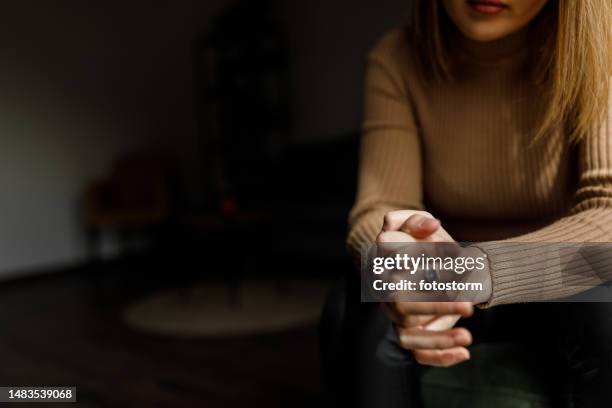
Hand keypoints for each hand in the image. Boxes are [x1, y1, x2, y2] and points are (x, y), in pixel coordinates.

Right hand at [377, 210, 477, 366]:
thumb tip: (432, 224)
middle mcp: (385, 290)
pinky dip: (438, 357)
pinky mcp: (407, 330)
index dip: (404, 256)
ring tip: (467, 337)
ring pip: (406, 334)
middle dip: (435, 306)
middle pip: (400, 302)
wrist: (413, 262)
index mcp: (383, 260)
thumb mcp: (415, 224)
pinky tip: (463, 353)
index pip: (387, 256)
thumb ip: (418, 221)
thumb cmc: (414, 240)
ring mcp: (395, 313)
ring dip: (437, 339)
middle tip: (468, 306)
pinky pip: (416, 352)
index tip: (434, 256)